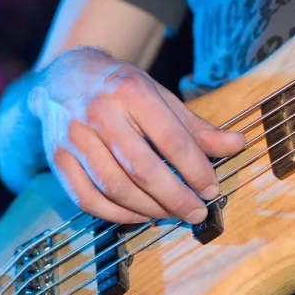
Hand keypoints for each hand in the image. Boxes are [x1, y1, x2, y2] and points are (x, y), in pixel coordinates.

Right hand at [29, 47, 244, 223]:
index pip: (170, 139)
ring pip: (115, 188)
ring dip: (149, 209)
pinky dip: (116, 215)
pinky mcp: (57, 160)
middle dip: (175, 198)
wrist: (63, 79)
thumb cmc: (119, 89)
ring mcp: (74, 139)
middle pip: (142, 169)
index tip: (211, 189)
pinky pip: (88, 199)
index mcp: (130, 91)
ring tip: (171, 214)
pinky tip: (138, 215)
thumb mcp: (159, 96)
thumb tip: (236, 145)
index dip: (195, 170)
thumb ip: (195, 127)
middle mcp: (99, 114)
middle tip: (196, 212)